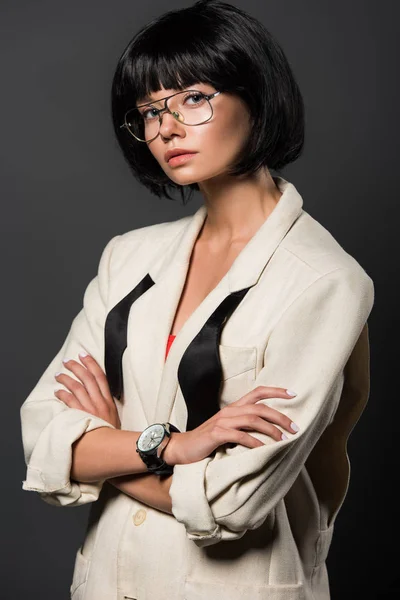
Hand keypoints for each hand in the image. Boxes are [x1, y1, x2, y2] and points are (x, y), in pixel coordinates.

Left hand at [53, 352, 120, 428]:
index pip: (100, 376)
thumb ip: (105, 404)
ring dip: (67, 379)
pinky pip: (70, 402)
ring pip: (77, 387)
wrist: (112, 449)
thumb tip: (96, 394)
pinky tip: (57, 391)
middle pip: (87, 378)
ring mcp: (91, 409)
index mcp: (109, 400)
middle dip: (77, 367)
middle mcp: (100, 402)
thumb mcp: (113, 416)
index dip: (91, 363)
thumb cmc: (111, 434)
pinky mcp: (82, 417)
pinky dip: (63, 394)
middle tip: (67, 361)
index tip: (84, 355)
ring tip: (58, 375)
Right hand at [163, 386, 299, 465]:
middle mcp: (229, 411)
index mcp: (234, 407)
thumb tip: (269, 430)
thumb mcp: (228, 430)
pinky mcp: (216, 434)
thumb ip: (244, 426)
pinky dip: (254, 442)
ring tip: (283, 440)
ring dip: (270, 429)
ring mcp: (222, 421)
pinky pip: (239, 435)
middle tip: (295, 428)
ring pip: (252, 419)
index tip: (293, 394)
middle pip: (259, 407)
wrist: (182, 448)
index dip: (276, 391)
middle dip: (280, 416)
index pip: (257, 392)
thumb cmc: (208, 441)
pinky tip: (262, 449)